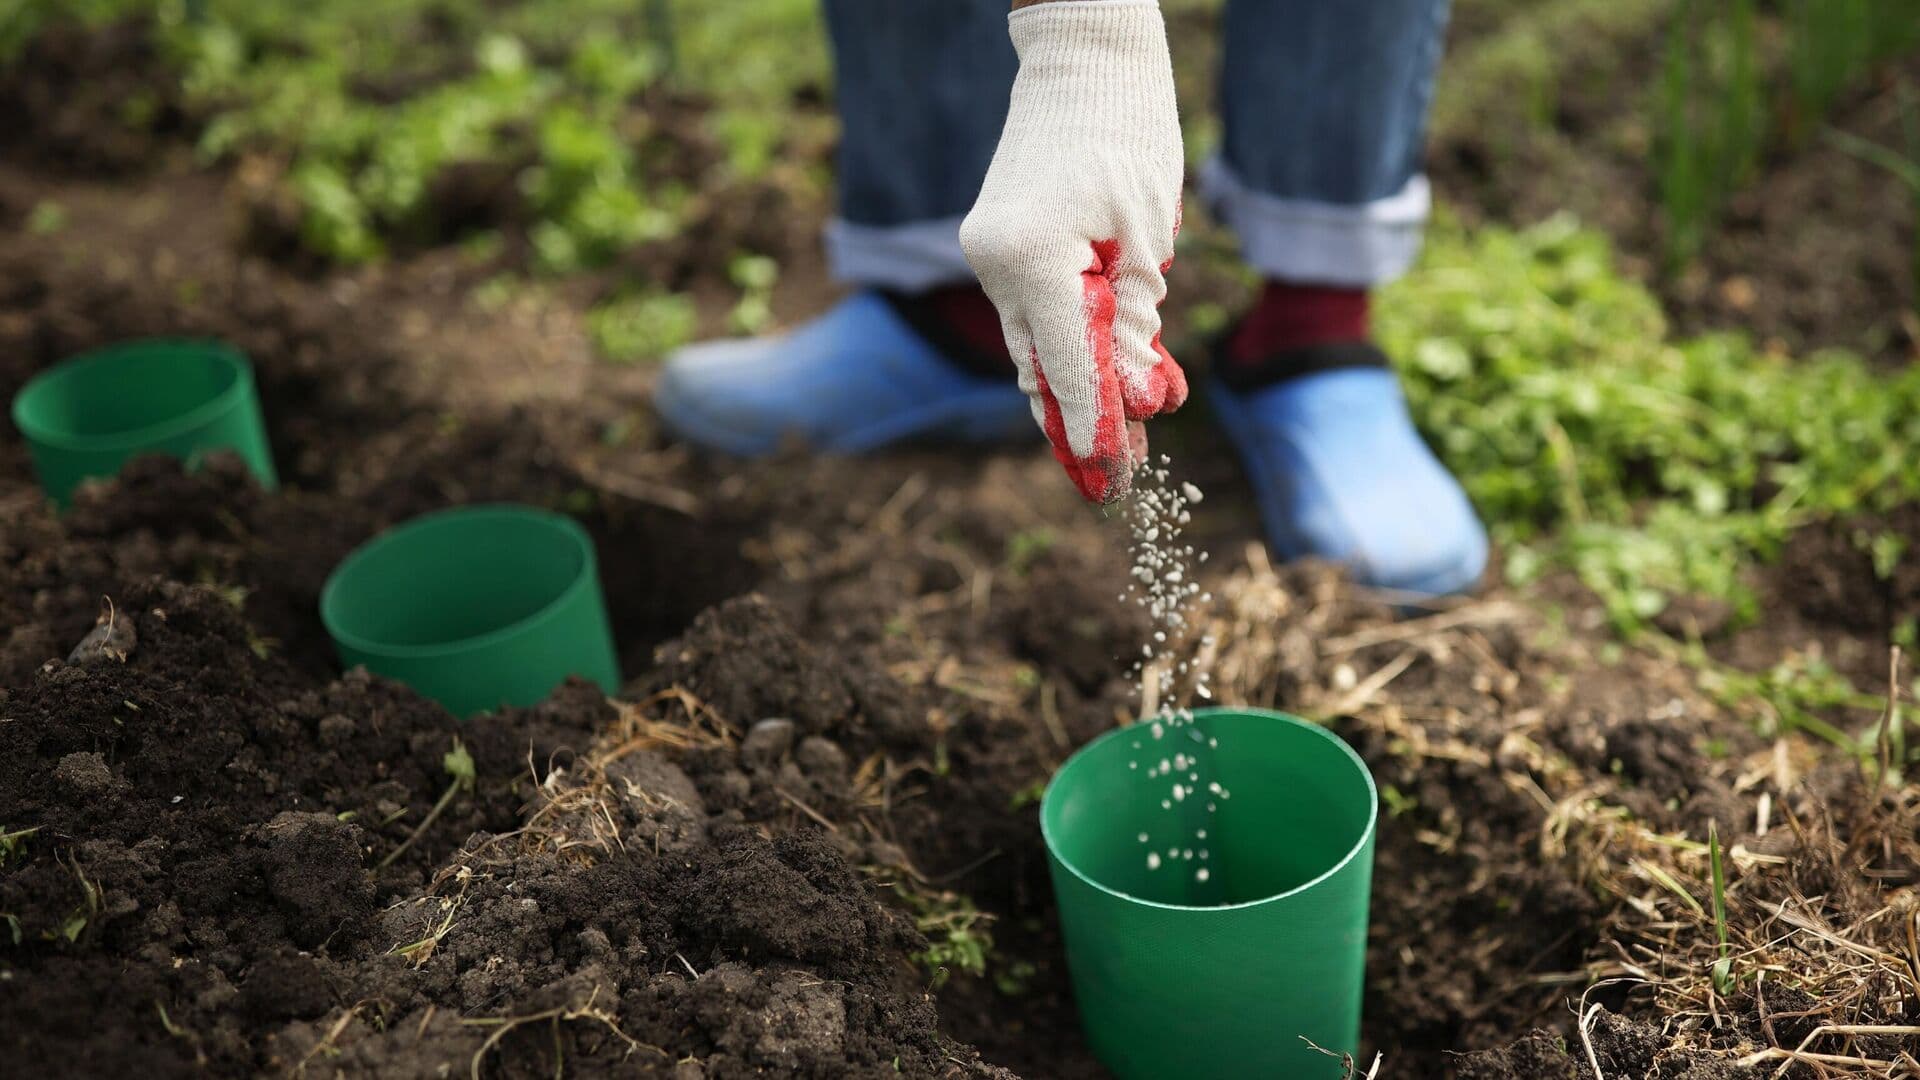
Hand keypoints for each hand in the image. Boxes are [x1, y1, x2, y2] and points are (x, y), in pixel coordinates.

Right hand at [960, 0, 1186, 503]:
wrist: (1083, 63)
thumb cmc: (1128, 137)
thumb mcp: (1145, 243)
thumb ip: (1132, 327)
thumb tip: (1135, 404)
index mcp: (1030, 258)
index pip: (1065, 366)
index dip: (1092, 430)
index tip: (1110, 483)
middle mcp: (994, 263)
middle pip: (1039, 370)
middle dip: (1082, 426)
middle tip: (1119, 482)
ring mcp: (988, 255)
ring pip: (1031, 348)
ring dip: (1075, 394)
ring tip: (1121, 444)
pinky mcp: (996, 246)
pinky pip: (1030, 316)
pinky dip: (1063, 351)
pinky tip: (1100, 381)